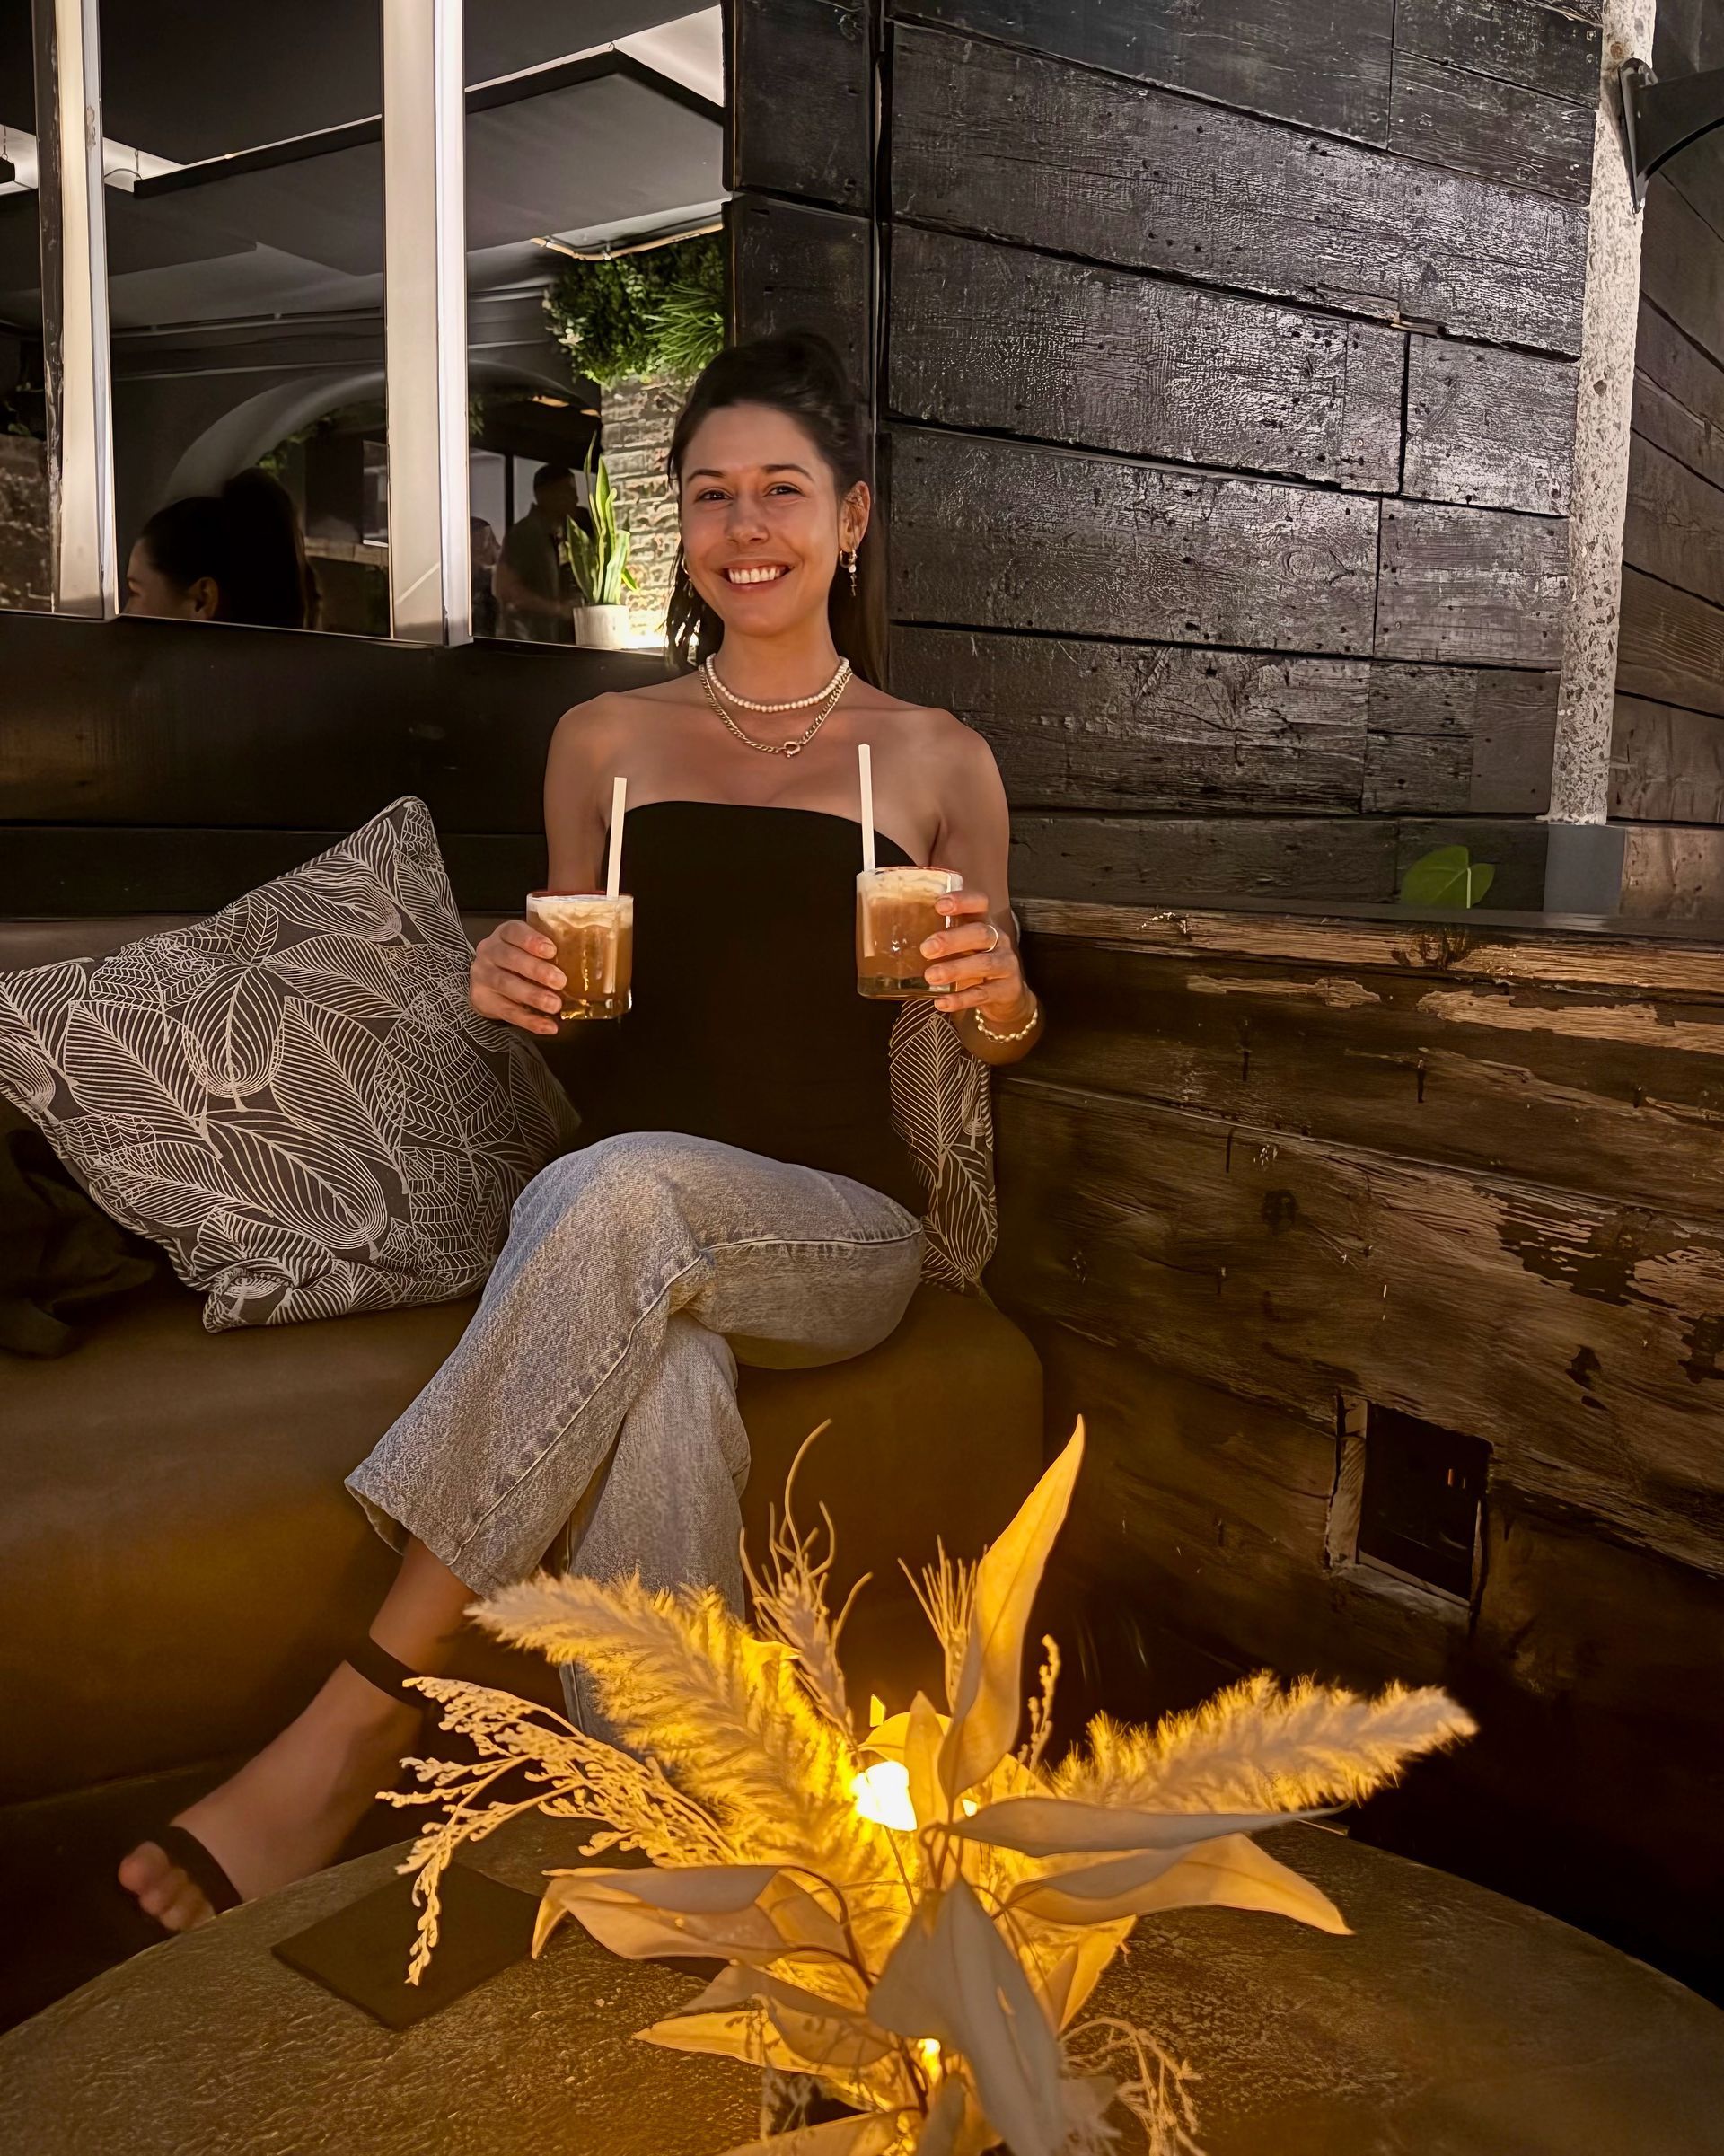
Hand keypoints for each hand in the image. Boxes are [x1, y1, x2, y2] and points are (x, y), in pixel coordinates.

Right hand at [469, 920, 564, 1037]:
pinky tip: (548, 1026)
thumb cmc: (517, 960)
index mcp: (504, 935)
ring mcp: (484, 977)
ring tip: (554, 1005)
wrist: (487, 981)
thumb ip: (548, 951)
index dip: (531, 940)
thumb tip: (583, 963)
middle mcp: (490, 952)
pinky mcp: (484, 1000)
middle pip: (510, 958)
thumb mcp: (528, 948)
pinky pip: (508, 1012)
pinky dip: (530, 1021)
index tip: (551, 950)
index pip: (513, 932)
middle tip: (560, 981)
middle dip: (537, 970)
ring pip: (506, 984)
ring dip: (533, 996)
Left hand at [920, 891, 1028, 1019]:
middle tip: (926, 948)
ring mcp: (1005, 965)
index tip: (940, 904)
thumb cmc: (974, 964)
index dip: (963, 901)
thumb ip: (939, 937)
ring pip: (984, 963)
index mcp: (984, 923)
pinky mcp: (1006, 990)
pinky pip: (983, 994)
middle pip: (980, 933)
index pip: (979, 903)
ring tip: (931, 977)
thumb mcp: (962, 946)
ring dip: (955, 969)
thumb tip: (891, 935)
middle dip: (952, 939)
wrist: (1006, 996)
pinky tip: (941, 1002)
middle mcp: (998, 940)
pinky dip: (961, 999)